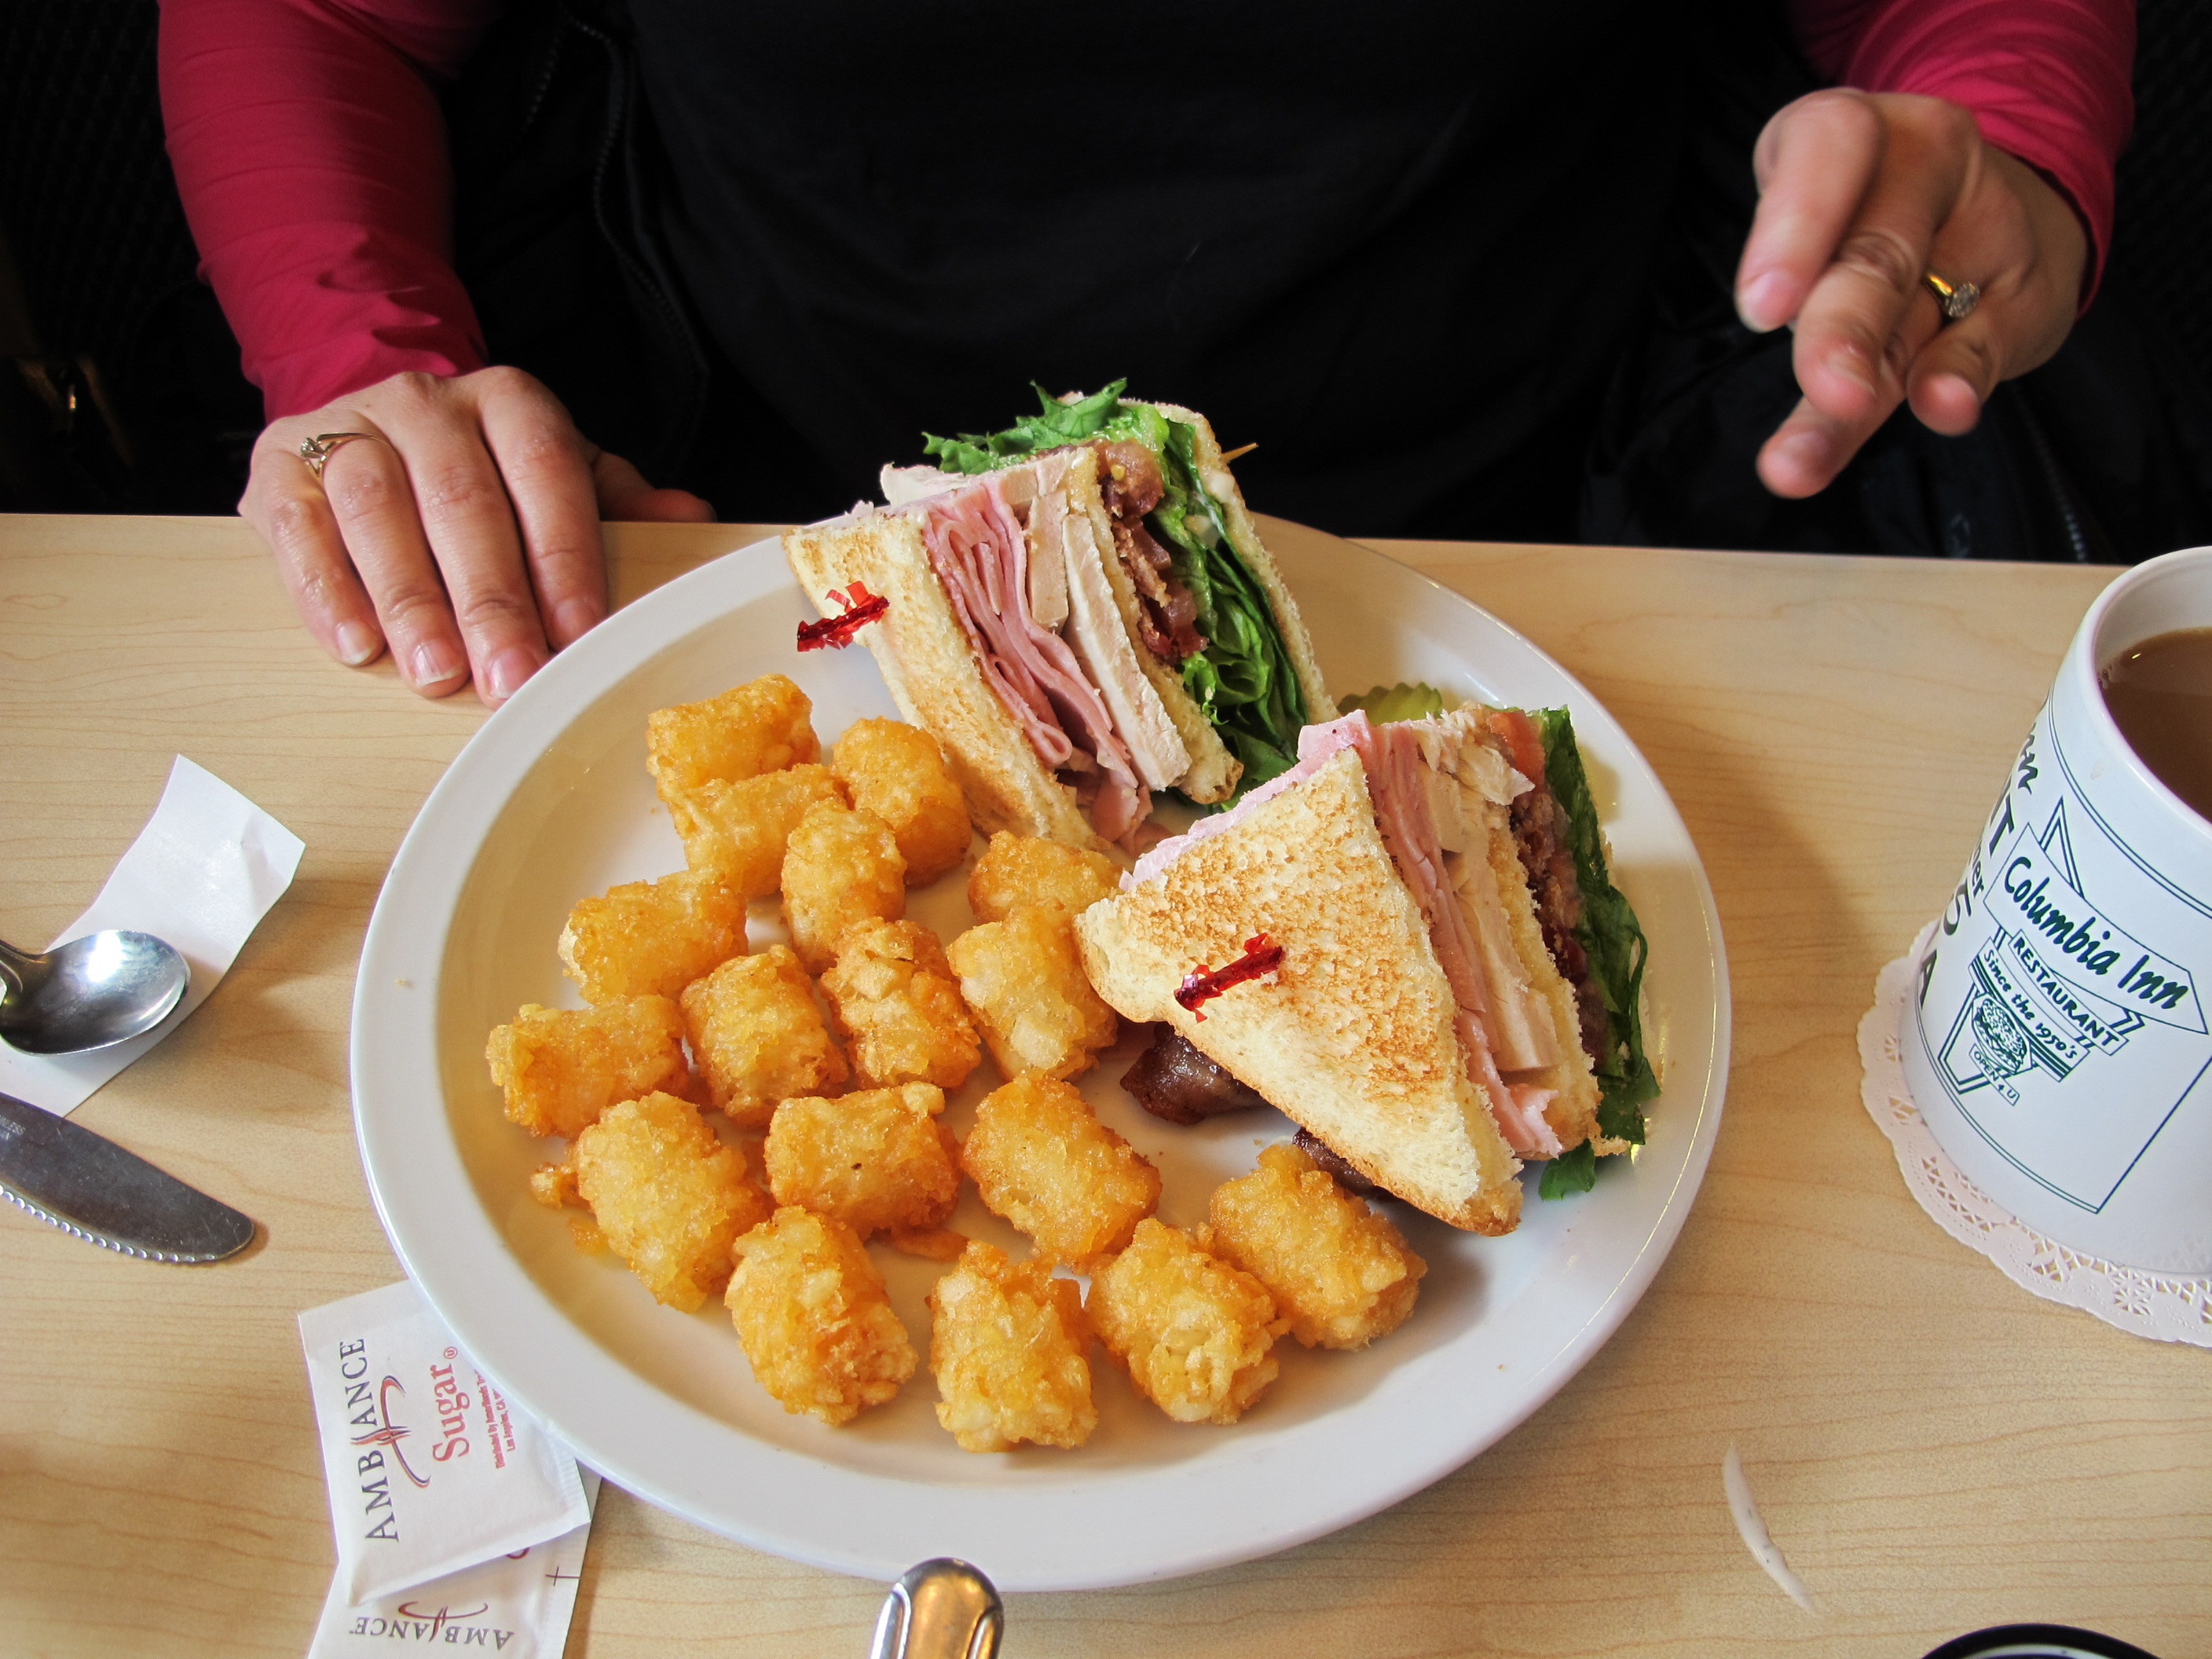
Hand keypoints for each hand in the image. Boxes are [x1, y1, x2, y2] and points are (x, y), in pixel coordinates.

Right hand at [241, 366, 713, 705]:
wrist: (375, 424)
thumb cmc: (483, 468)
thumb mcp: (558, 474)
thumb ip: (619, 500)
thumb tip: (692, 517)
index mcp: (508, 404)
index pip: (544, 476)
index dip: (563, 558)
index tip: (578, 634)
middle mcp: (426, 404)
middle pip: (462, 502)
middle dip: (490, 601)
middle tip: (510, 678)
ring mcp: (348, 427)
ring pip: (377, 510)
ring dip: (410, 600)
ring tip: (436, 673)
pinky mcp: (279, 464)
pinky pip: (300, 528)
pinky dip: (326, 591)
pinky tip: (357, 647)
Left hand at [1734, 89, 2088, 498]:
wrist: (2019, 212)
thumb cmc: (1873, 217)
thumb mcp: (1821, 220)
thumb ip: (1808, 302)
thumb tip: (1826, 394)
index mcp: (1851, 135)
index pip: (1829, 146)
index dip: (1796, 222)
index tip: (1763, 307)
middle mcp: (1919, 170)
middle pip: (1876, 253)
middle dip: (1844, 327)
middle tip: (1827, 388)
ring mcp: (1978, 234)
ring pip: (1906, 324)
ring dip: (1862, 400)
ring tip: (1809, 464)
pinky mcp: (2018, 299)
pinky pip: (1983, 346)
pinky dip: (1958, 380)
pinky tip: (1945, 408)